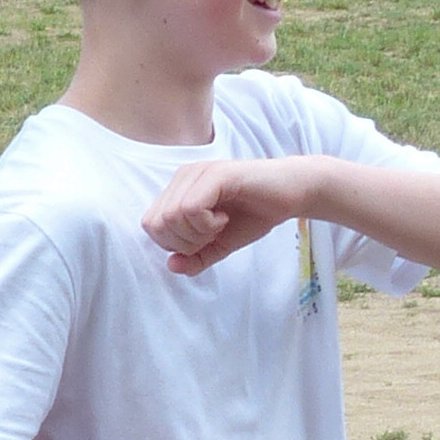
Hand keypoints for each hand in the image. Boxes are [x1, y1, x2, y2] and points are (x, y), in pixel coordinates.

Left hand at [142, 157, 323, 276]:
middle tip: (212, 234)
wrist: (289, 196)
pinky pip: (190, 208)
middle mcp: (183, 177)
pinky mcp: (215, 174)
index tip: (203, 239)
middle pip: (157, 223)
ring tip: (220, 224)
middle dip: (184, 241)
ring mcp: (197, 173)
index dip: (173, 243)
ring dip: (197, 232)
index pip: (151, 225)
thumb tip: (171, 266)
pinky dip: (206, 224)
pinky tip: (224, 218)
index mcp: (178, 190)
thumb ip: (195, 258)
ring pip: (171, 216)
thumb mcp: (218, 245)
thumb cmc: (253, 215)